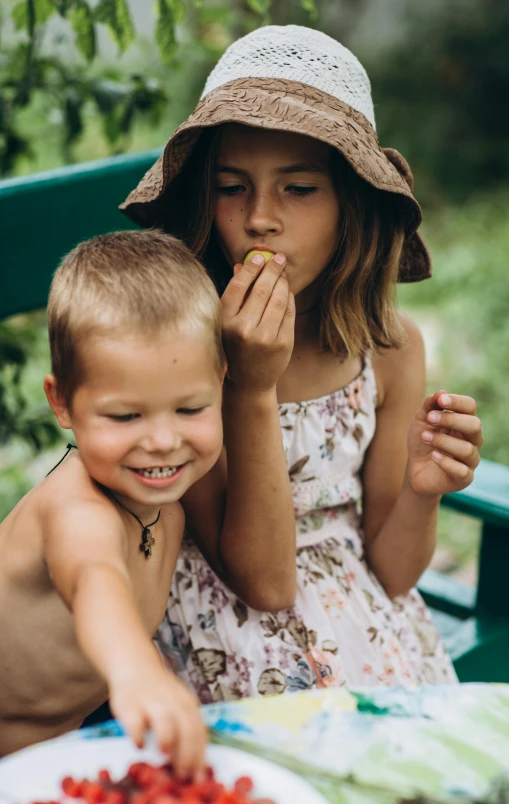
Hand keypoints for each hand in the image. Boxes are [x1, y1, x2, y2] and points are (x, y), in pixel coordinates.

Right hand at [109, 662, 205, 779]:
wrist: (136, 665)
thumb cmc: (160, 694)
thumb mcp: (179, 704)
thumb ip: (187, 727)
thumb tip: (195, 764)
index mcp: (188, 703)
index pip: (199, 730)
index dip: (199, 754)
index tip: (197, 775)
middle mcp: (173, 700)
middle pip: (187, 727)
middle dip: (187, 753)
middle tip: (182, 774)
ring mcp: (151, 700)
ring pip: (165, 719)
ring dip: (167, 738)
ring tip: (165, 754)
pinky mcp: (130, 703)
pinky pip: (135, 719)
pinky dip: (139, 734)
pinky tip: (140, 745)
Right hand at [221, 252, 294, 391]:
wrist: (249, 382)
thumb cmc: (235, 349)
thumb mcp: (227, 324)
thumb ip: (235, 296)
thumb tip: (242, 264)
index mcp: (225, 323)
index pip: (238, 287)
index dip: (250, 269)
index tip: (259, 257)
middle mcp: (244, 330)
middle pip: (261, 290)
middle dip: (271, 270)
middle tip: (278, 258)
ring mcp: (265, 338)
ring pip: (278, 299)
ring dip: (282, 282)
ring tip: (282, 273)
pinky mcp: (283, 343)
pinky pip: (288, 312)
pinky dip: (289, 298)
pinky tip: (287, 291)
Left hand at [406, 391, 482, 497]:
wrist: (415, 470)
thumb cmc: (423, 441)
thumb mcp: (421, 421)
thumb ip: (429, 406)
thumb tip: (441, 392)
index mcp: (464, 422)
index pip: (470, 407)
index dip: (457, 402)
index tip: (441, 400)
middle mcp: (472, 440)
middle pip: (474, 425)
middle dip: (451, 419)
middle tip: (430, 419)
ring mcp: (470, 460)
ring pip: (466, 449)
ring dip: (442, 440)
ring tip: (424, 437)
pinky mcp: (464, 478)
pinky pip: (461, 470)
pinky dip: (446, 462)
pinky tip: (433, 456)